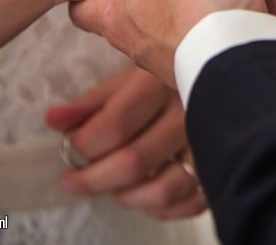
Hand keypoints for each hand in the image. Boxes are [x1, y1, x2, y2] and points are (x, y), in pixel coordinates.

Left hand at [45, 68, 204, 219]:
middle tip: (73, 181)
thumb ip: (92, 101)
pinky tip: (146, 195)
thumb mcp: (130, 76)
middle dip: (93, 179)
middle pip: (134, 162)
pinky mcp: (222, 164)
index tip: (72, 147)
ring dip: (127, 196)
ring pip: (163, 190)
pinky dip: (162, 207)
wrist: (219, 68)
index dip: (85, 143)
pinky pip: (192, 202)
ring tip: (112, 188)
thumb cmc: (169, 76)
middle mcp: (189, 111)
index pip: (116, 124)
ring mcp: (209, 141)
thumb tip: (53, 120)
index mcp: (162, 82)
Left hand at [70, 0, 267, 85]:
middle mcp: (141, 44)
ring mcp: (176, 59)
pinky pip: (208, 38)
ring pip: (174, 25)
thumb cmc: (205, 11)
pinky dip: (220, 18)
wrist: (251, 69)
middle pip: (130, 13)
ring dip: (189, 3)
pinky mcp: (211, 66)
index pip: (81, 6)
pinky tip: (243, 0)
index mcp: (120, 16)